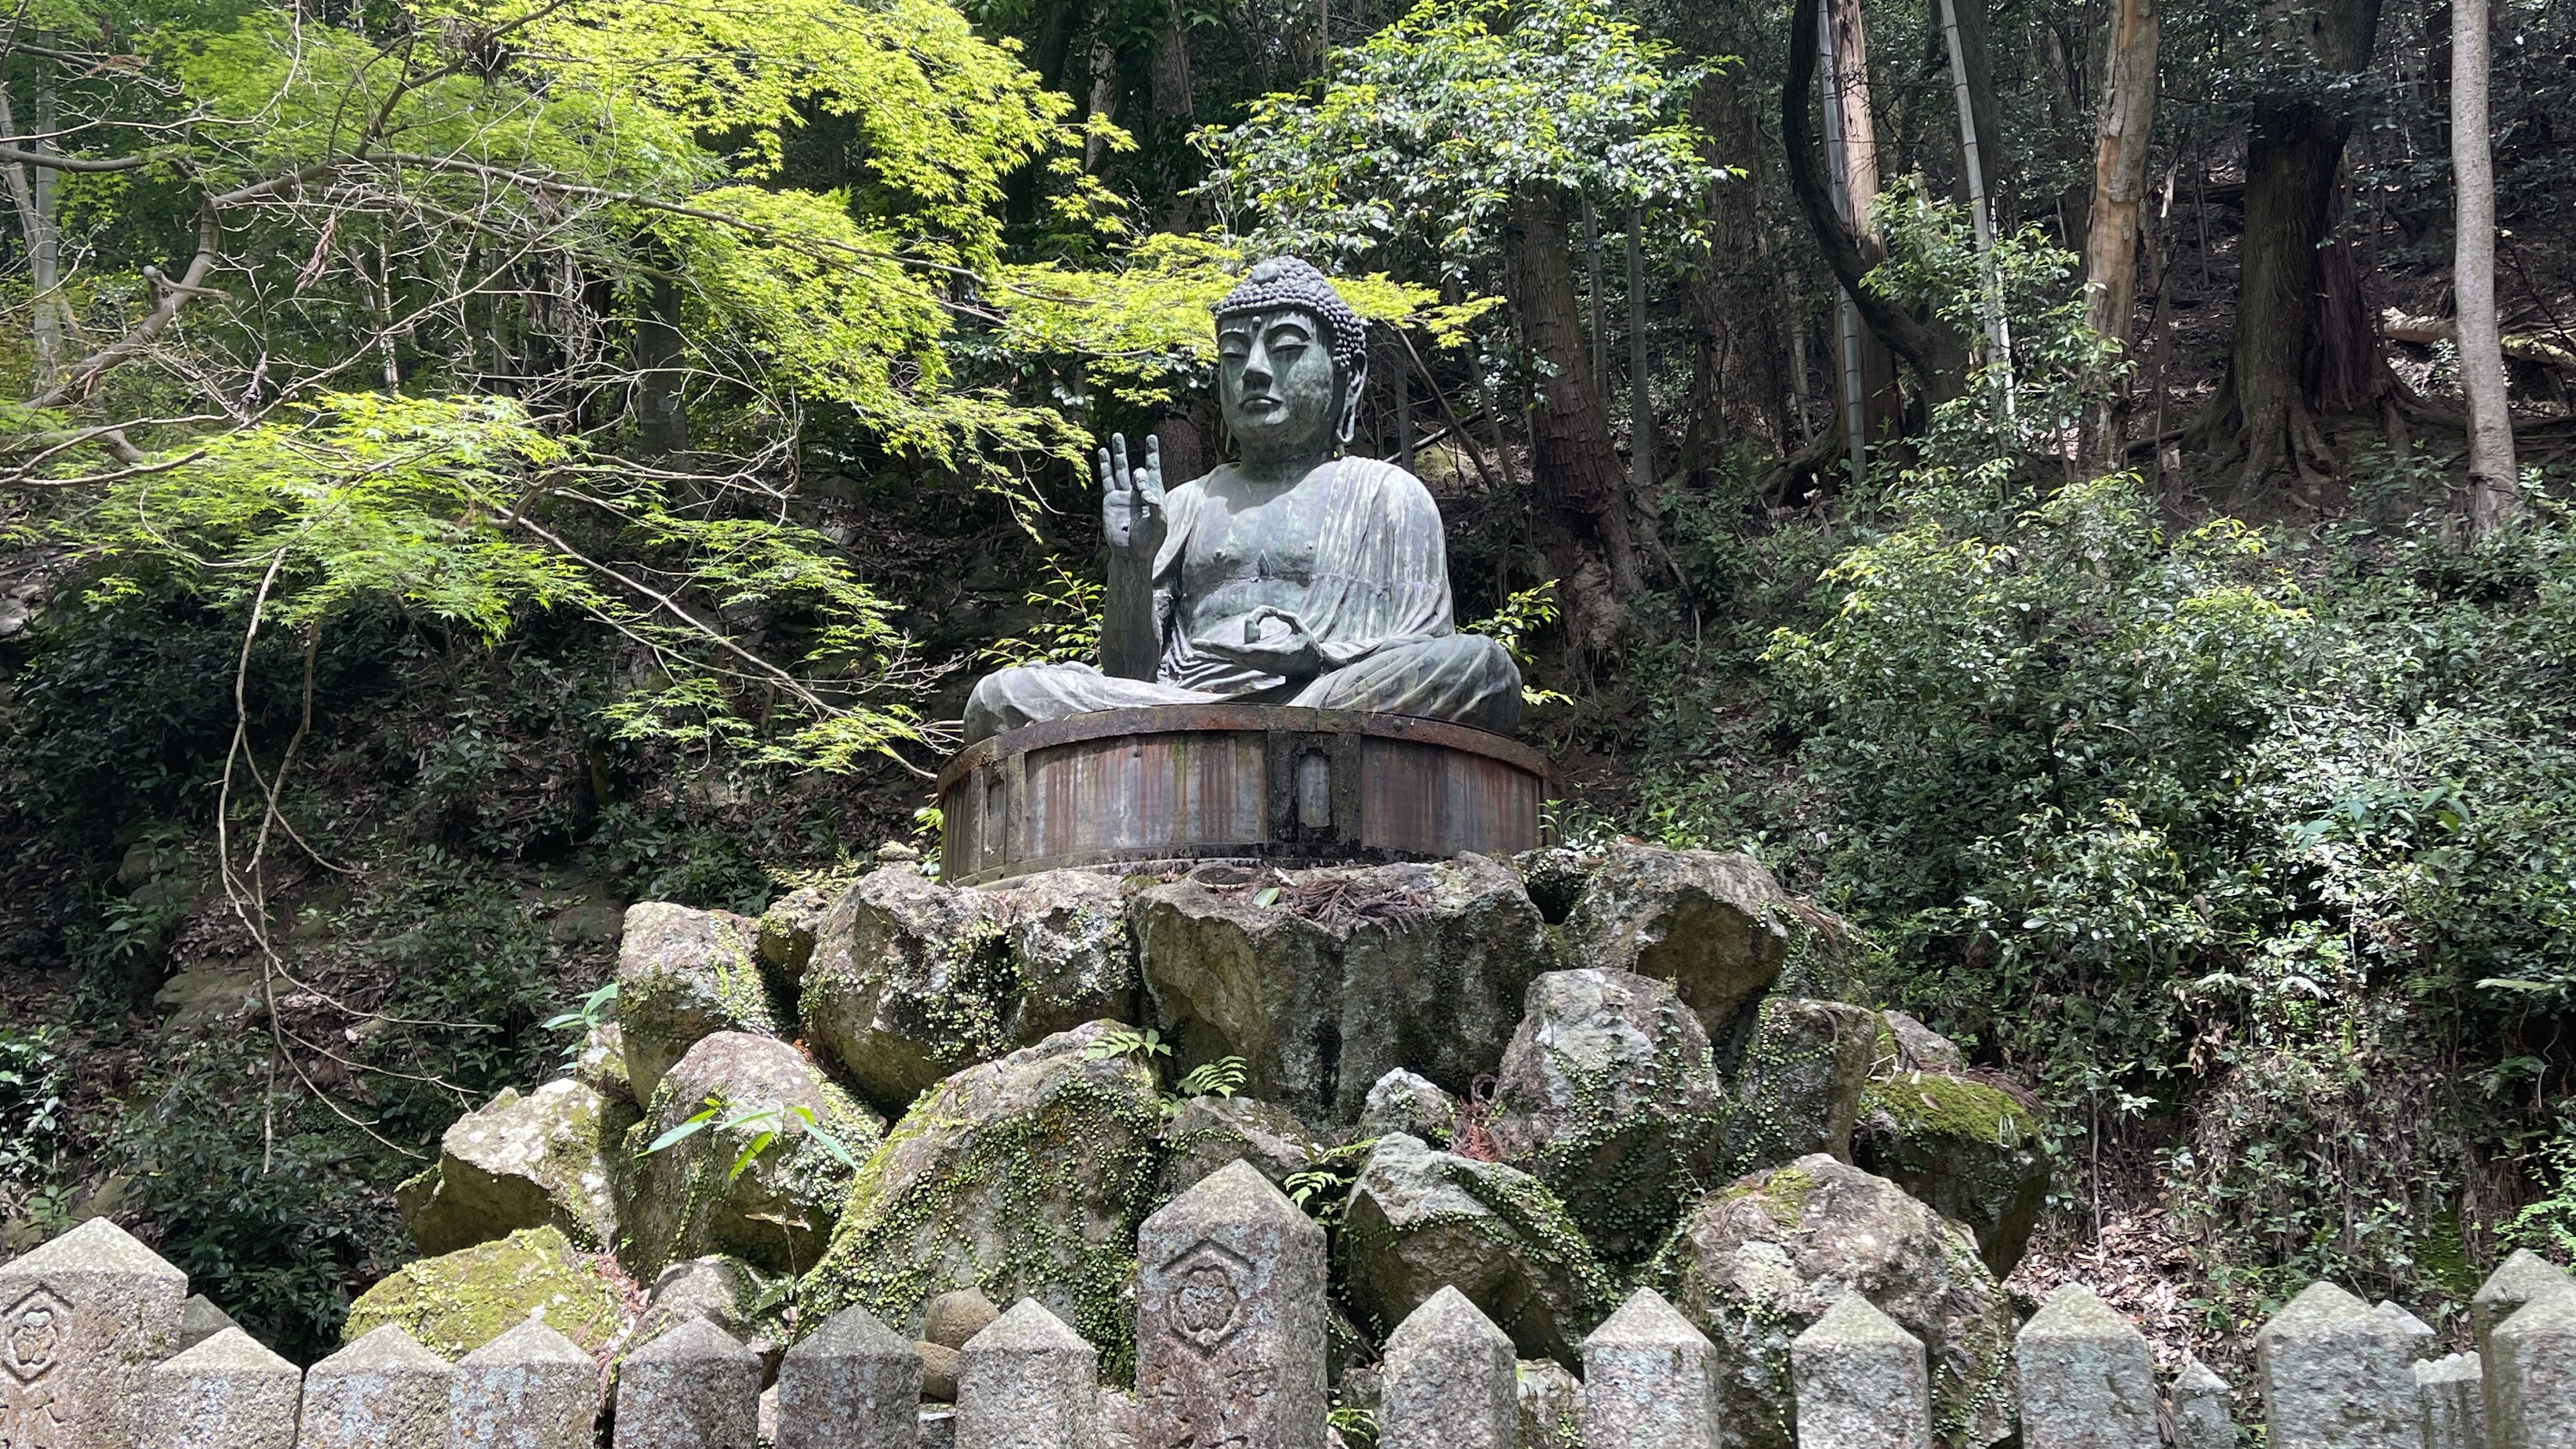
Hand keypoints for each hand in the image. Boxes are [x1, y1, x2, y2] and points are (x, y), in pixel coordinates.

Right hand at [1100, 432, 1166, 557]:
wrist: (1131, 554)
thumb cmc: (1150, 542)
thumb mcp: (1158, 525)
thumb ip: (1155, 507)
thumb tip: (1147, 491)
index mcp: (1154, 495)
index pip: (1153, 469)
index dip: (1152, 453)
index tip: (1151, 437)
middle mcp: (1138, 492)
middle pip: (1137, 471)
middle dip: (1139, 474)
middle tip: (1139, 481)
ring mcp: (1123, 495)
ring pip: (1120, 469)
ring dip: (1119, 453)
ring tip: (1116, 435)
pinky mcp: (1110, 500)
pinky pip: (1107, 480)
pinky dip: (1105, 466)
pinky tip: (1103, 452)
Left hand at [1197, 606, 1322, 678]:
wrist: (1310, 668)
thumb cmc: (1308, 646)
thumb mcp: (1301, 627)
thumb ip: (1286, 616)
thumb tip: (1270, 611)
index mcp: (1274, 655)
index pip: (1248, 650)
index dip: (1230, 647)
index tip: (1215, 645)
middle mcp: (1261, 662)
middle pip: (1233, 654)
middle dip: (1215, 648)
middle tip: (1195, 643)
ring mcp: (1256, 665)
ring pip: (1230, 656)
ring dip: (1212, 650)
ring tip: (1194, 645)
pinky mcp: (1252, 664)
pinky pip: (1231, 658)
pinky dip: (1217, 655)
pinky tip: (1201, 655)